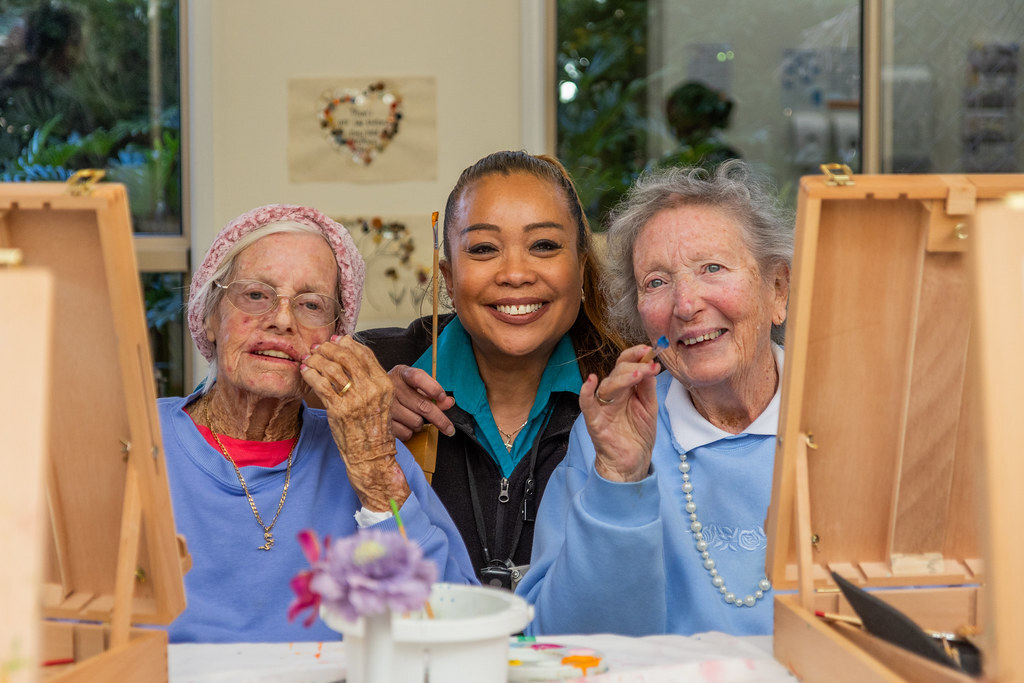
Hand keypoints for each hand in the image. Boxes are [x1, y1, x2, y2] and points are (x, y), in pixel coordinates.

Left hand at [300, 335, 409, 510]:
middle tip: (319, 347)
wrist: (371, 455)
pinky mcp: (339, 410)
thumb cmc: (373, 428)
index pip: (365, 354)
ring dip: (317, 359)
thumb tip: (350, 354)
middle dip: (330, 348)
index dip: (348, 343)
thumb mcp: (380, 400)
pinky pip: (321, 384)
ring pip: (332, 369)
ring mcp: (356, 400)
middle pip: (347, 357)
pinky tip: (305, 371)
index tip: (336, 339)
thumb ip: (369, 379)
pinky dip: (310, 374)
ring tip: (309, 358)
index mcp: (384, 384)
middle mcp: (372, 389)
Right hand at [387, 365, 455, 440]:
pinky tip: (403, 423)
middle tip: (450, 429)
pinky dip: (409, 431)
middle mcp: (391, 387)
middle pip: (423, 406)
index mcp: (401, 373)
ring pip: (416, 422)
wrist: (368, 396)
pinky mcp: (381, 422)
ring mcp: (384, 405)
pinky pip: (405, 433)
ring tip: (413, 417)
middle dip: (440, 419)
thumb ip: (433, 392)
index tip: (443, 398)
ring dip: (420, 424)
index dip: (434, 388)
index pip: (418, 378)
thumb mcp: (415, 385)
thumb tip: (449, 402)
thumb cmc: (398, 390)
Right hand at [579, 344, 661, 482]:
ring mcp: (602, 407)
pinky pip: (587, 405)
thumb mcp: (649, 407)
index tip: (649, 350)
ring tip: (638, 374)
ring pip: (607, 385)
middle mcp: (612, 395)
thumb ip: (647, 387)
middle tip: (649, 365)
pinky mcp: (595, 421)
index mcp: (625, 389)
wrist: (634, 462)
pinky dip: (586, 392)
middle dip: (633, 365)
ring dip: (622, 377)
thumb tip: (650, 364)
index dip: (635, 355)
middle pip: (617, 372)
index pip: (626, 364)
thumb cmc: (638, 434)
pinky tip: (590, 381)